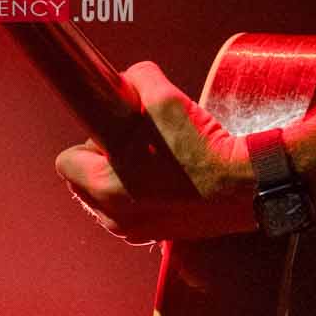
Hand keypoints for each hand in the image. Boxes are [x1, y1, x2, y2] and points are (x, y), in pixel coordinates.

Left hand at [53, 61, 256, 242]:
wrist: (249, 185)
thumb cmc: (204, 149)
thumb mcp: (163, 96)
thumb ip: (136, 80)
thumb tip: (131, 81)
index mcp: (104, 188)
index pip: (67, 161)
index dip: (89, 138)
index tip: (112, 129)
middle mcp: (116, 217)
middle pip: (86, 181)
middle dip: (104, 159)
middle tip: (136, 141)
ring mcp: (140, 231)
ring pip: (111, 196)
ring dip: (124, 176)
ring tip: (157, 158)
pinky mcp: (164, 234)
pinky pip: (139, 208)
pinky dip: (148, 193)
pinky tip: (172, 176)